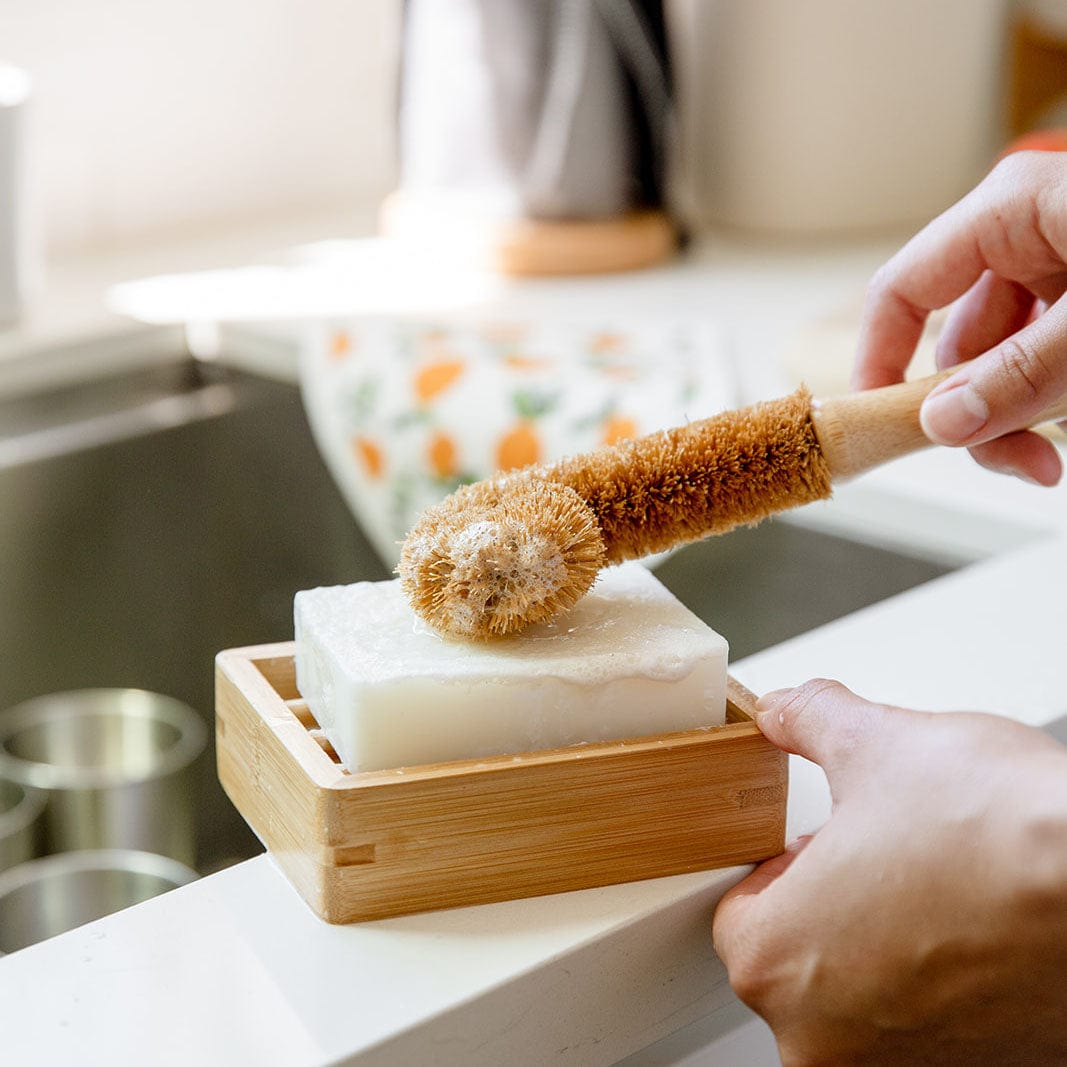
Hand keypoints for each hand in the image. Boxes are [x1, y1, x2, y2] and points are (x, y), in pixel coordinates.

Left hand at [712, 679, 1066, 1065]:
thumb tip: (784, 710)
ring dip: (892, 940)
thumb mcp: (876, 743)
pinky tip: (982, 927)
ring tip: (942, 883)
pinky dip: (949, 979)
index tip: (821, 841)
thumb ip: (807, 721)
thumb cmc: (1006, 834)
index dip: (784, 863)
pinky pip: (936, 1024)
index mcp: (778, 966)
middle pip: (803, 957)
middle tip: (887, 852)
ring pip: (869, 992)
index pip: (741, 912)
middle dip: (836, 900)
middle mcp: (830, 1043)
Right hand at [854, 151, 1066, 485]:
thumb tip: (944, 421)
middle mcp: (1025, 240)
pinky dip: (1052, 399)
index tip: (880, 426)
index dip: (879, 362)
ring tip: (1058, 453)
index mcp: (1008, 213)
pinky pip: (1044, 361)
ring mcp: (1061, 270)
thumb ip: (1024, 371)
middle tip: (1022, 462)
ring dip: (1023, 416)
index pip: (900, 291)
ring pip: (1003, 363)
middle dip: (979, 412)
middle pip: (957, 344)